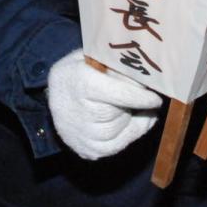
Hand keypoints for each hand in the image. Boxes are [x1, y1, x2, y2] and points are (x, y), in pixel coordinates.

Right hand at [47, 49, 163, 159]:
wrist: (50, 100)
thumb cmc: (74, 74)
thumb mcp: (87, 56)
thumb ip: (112, 61)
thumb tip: (142, 68)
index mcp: (82, 83)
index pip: (120, 94)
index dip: (141, 97)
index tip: (156, 97)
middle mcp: (82, 112)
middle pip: (123, 110)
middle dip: (136, 102)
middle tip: (140, 93)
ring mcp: (85, 135)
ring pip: (124, 127)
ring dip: (133, 116)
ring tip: (131, 104)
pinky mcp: (89, 150)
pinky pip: (121, 144)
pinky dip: (133, 132)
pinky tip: (138, 119)